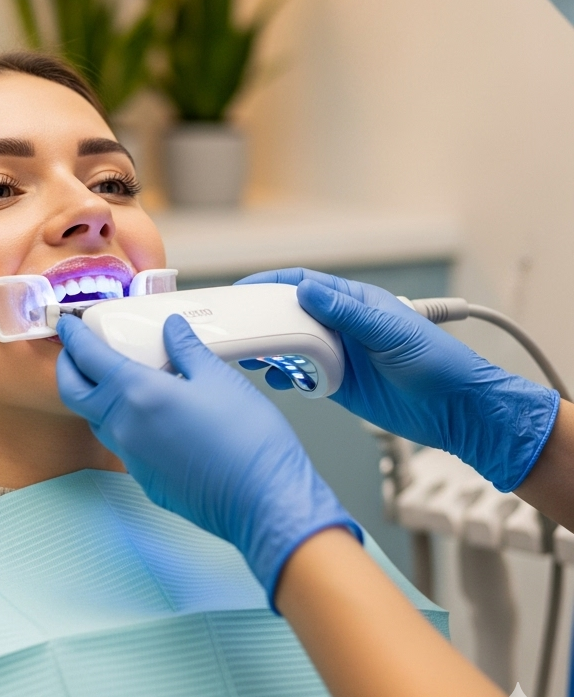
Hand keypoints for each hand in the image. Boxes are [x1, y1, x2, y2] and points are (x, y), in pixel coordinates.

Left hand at [56, 313, 360, 604]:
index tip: (68, 324)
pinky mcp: (146, 479)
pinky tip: (146, 414)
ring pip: (96, 420)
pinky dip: (121, 422)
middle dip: (69, 367)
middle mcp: (124, 427)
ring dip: (94, 396)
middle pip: (74, 393)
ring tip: (112, 377)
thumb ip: (186, 349)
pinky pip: (122, 444)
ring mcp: (132, 458)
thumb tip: (170, 327)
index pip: (88, 358)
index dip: (75, 338)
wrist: (263, 503)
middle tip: (77, 349)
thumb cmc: (247, 439)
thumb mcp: (219, 379)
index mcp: (137, 394)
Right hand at [237, 269, 559, 491]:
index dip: (271, 284)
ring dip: (269, 350)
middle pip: (289, 315)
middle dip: (261, 319)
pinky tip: (278, 379)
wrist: (459, 412)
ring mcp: (338, 355)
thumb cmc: (439, 364)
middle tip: (236, 327)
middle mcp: (342, 326)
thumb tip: (307, 290)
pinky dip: (284, 377)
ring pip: (290, 346)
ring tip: (251, 356)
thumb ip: (348, 313)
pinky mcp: (337, 384)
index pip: (303, 284)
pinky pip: (300, 376)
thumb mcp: (391, 332)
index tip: (243, 291)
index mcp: (354, 303)